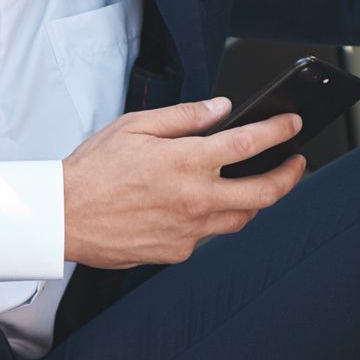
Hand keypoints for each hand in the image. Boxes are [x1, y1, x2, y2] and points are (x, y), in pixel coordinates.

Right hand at [62, 95, 306, 269]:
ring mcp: (189, 230)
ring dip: (257, 200)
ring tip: (258, 184)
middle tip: (297, 162)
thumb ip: (185, 116)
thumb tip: (221, 108)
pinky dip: (213, 218)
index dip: (279, 131)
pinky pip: (208, 235)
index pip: (250, 143)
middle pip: (265, 192)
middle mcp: (195, 198)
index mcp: (186, 161)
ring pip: (242, 217)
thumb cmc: (93, 169)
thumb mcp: (135, 126)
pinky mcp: (177, 251)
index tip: (293, 124)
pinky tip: (203, 205)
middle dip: (290, 175)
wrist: (62, 216)